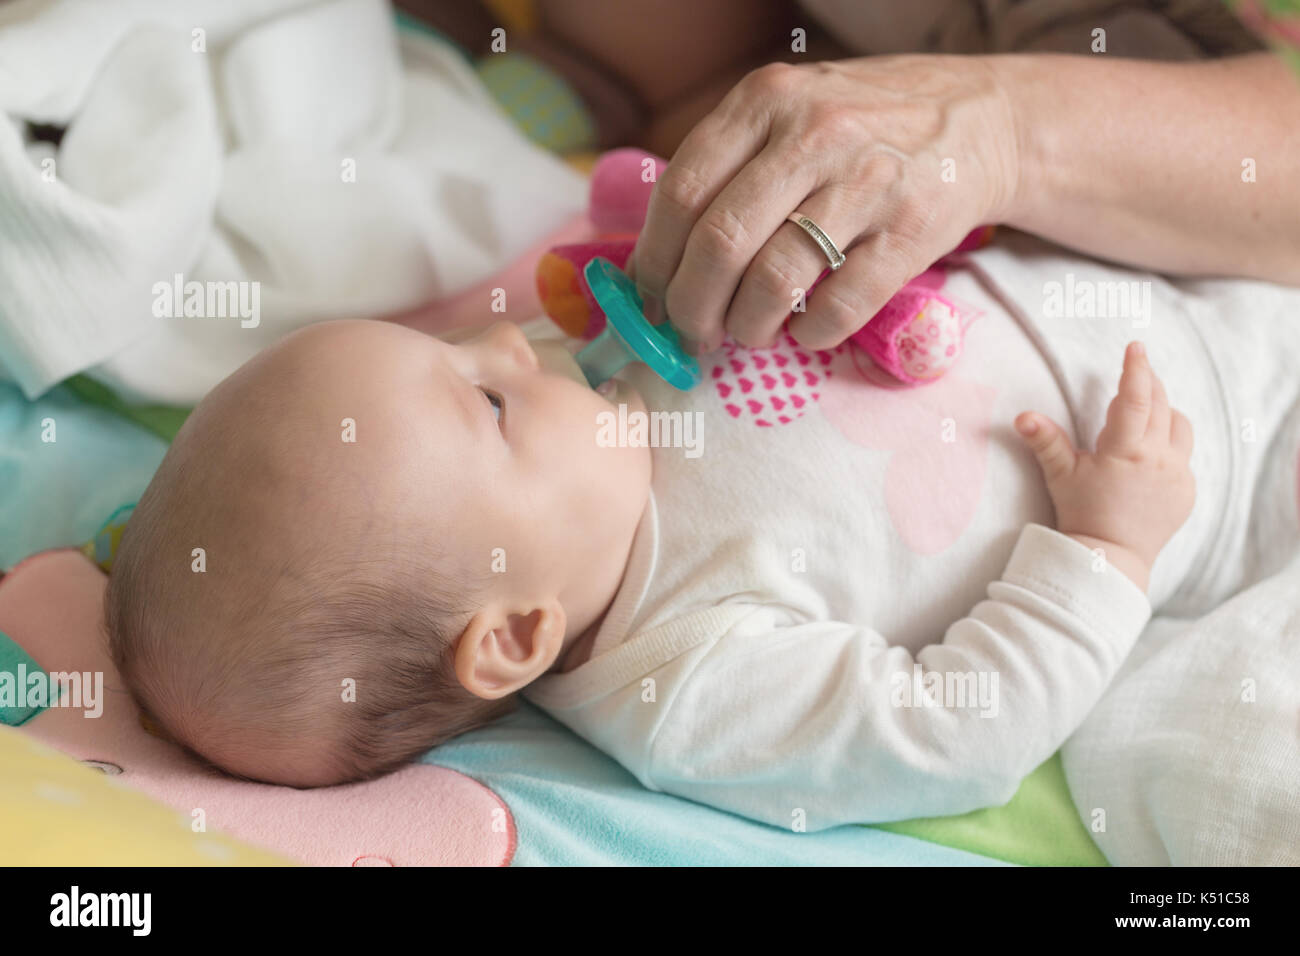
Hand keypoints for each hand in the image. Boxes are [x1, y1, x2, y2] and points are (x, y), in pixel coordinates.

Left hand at [628, 55, 1018, 352]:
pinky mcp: (912, 231)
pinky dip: (810, 334)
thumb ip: (726, 166)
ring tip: (748, 333)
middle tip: (693, 332)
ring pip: (774, 280)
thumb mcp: (788, 110)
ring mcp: (868, 181)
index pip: (681, 193)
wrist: (982, 119)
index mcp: (766, 100)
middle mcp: (814, 133)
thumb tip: (656, 262)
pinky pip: (840, 306)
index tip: (651, 298)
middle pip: (720, 243)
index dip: (654, 260)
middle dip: (692, 306)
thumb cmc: (862, 125)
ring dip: (747, 327)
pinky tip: (805, 330)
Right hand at [1014, 342, 1194, 591]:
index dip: (1136, 369)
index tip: (1136, 347)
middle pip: (1161, 405)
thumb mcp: (1060, 475)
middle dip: (1149, 384)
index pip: (1136, 398)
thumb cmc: (1081, 513)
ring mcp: (1178, 475)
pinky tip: (1151, 451)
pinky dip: (1170, 443)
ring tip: (1146, 411)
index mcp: (1126, 451)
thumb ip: (1045, 440)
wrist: (1110, 558)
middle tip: (1137, 372)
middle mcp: (1159, 459)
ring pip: (1180, 425)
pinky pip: (1184, 455)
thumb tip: (1022, 416)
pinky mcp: (1187, 491)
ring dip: (1165, 411)